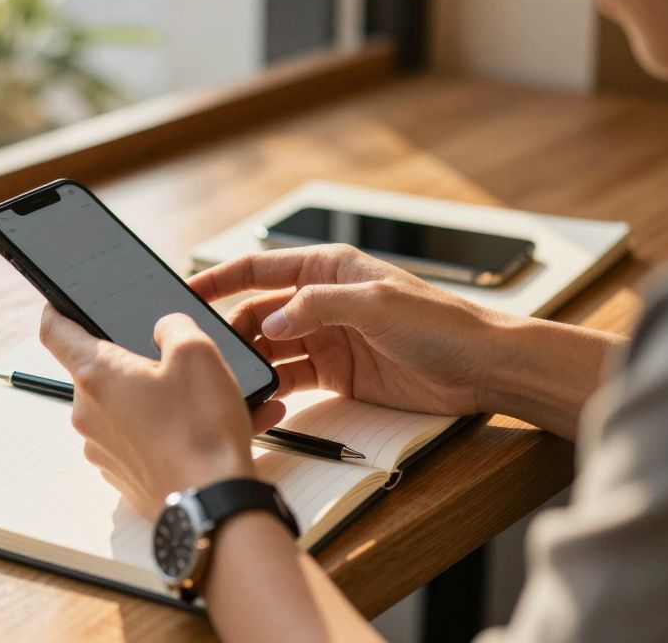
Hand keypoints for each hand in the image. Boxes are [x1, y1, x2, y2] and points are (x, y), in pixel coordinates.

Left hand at [39, 307, 285, 517]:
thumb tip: (163, 329)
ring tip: (211, 399)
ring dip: (160, 398)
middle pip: (100, 371)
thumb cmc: (201, 429)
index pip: (54, 331)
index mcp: (96, 375)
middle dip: (135, 361)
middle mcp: (89, 413)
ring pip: (127, 407)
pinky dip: (171, 429)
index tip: (63, 303)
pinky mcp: (124, 474)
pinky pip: (143, 439)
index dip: (57, 310)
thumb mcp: (197, 353)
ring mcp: (103, 448)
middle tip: (176, 360)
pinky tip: (212, 428)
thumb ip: (174, 326)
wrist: (214, 505)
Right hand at [189, 244, 516, 416]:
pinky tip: (263, 399)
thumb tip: (271, 318)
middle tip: (208, 353)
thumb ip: (317, 305)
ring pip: (271, 349)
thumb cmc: (442, 324)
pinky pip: (291, 379)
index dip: (220, 279)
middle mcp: (323, 302)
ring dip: (251, 363)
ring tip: (232, 381)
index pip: (261, 268)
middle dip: (231, 331)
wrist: (482, 369)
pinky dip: (274, 389)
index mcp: (330, 269)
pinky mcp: (336, 375)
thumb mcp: (376, 304)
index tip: (185, 290)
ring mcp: (327, 339)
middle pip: (259, 313)